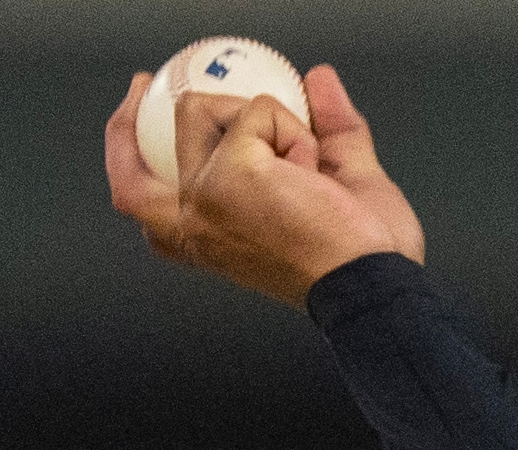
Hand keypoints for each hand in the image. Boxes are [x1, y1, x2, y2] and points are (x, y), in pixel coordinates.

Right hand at [106, 63, 425, 306]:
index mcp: (206, 239)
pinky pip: (259, 113)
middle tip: (148, 83)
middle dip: (127, 117)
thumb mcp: (347, 188)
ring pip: (204, 111)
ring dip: (263, 122)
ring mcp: (206, 192)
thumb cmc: (368, 263)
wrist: (375, 287)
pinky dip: (296, 131)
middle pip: (138, 156)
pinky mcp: (232, 170)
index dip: (125, 153)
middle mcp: (193, 220)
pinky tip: (315, 174)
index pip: (140, 200)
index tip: (135, 112)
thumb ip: (333, 132)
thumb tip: (321, 79)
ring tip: (306, 168)